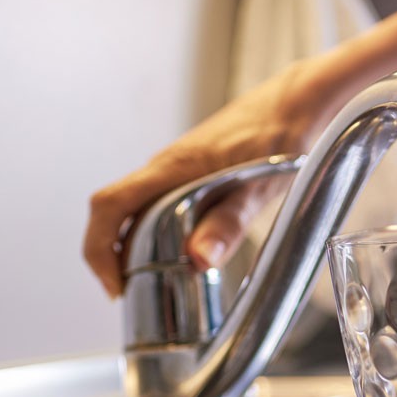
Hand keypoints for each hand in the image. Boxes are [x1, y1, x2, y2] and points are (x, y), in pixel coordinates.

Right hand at [83, 59, 332, 297]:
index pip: (109, 206)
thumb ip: (229, 223)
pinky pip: (158, 203)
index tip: (115, 285)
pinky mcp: (192, 171)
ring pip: (136, 209)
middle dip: (114, 256)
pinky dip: (155, 232)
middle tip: (133, 293)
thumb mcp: (258, 189)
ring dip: (133, 246)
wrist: (297, 104)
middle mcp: (165, 167)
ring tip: (153, 282)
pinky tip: (179, 252)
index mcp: (171, 169)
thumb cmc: (279, 138)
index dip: (99, 249)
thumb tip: (198, 259)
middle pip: (116, 213)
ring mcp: (176, 168)